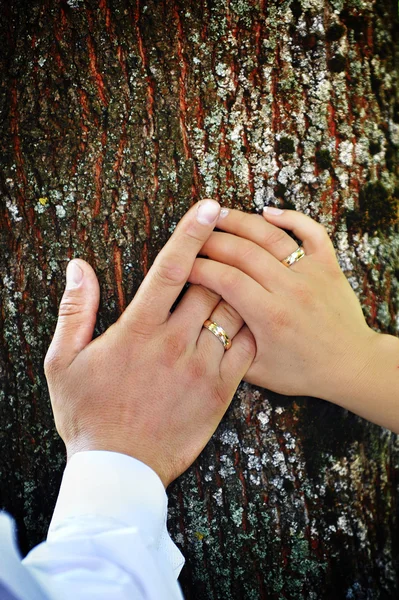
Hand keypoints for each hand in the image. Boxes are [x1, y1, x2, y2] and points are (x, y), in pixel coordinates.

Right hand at [44, 200, 254, 486]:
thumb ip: (74, 310)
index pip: (171, 268)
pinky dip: (249, 326)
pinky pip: (247, 347)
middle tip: (225, 241)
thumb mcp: (63, 362)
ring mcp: (203, 367)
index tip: (209, 206)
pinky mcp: (221, 390)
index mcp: (138, 329)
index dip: (191, 232)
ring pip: (233, 310)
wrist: (120, 470)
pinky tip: (249, 314)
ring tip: (242, 272)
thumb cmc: (87, 415)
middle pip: (211, 283)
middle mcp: (175, 342)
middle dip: (219, 257)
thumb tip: (79, 266)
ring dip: (237, 287)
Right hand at [190, 207, 378, 399]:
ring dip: (242, 221)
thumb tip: (201, 320)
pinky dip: (290, 217)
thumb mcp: (258, 371)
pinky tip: (267, 212)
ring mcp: (311, 274)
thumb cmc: (303, 371)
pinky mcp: (328, 265)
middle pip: (243, 252)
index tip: (183, 266)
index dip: (199, 268)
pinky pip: (311, 231)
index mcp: (270, 316)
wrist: (350, 367)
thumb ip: (228, 348)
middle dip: (212, 241)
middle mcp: (290, 289)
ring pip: (271, 235)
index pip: (225, 279)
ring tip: (218, 214)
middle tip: (193, 239)